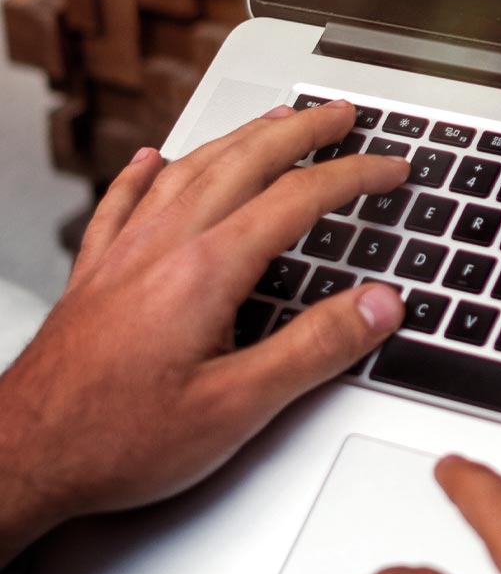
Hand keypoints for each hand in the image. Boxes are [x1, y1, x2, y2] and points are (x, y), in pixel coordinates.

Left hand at [0, 101, 408, 564]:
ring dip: (240, 137)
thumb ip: (316, 349)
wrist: (20, 459)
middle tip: (340, 115)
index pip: (299, 198)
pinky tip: (150, 160)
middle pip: (245, 161)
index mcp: (207, 270)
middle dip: (302, 131)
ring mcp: (124, 254)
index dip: (354, 176)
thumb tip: (379, 304)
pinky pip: (121, 201)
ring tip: (273, 121)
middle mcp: (164, 245)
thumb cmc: (117, 441)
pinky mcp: (93, 274)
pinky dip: (144, 173)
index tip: (390, 169)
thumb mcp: (238, 408)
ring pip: (189, 169)